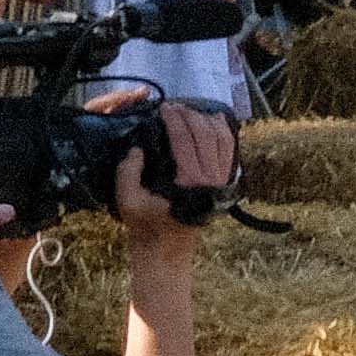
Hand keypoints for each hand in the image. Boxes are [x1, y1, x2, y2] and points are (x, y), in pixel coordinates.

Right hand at [116, 107, 231, 240]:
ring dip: (208, 121)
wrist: (167, 248)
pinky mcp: (223, 184)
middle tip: (175, 107)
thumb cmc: (146, 225)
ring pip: (222, 141)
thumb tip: (137, 149)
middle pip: (206, 136)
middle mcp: (210, 180)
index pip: (186, 141)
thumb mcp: (127, 199)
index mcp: (189, 182)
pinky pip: (228, 153)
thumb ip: (127, 171)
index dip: (175, 120)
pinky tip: (215, 121)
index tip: (165, 108)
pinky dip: (224, 134)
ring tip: (192, 110)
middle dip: (190, 116)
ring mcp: (220, 182)